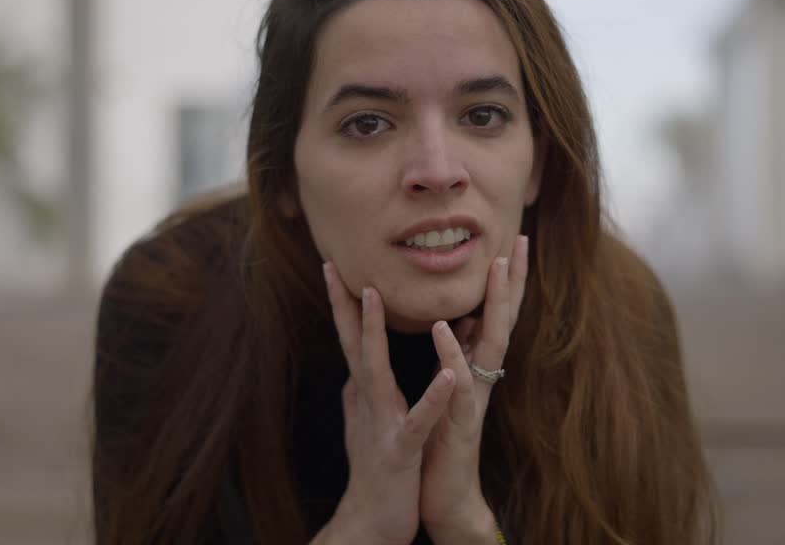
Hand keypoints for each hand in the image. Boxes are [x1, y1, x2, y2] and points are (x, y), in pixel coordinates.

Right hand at [315, 262, 455, 544]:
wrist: (373, 522)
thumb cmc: (375, 472)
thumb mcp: (366, 424)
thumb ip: (359, 395)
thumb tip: (350, 371)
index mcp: (368, 392)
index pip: (354, 339)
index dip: (344, 303)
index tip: (334, 266)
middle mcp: (368, 400)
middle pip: (354, 344)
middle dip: (345, 304)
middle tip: (335, 266)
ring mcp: (382, 423)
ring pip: (376, 371)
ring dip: (374, 334)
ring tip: (377, 296)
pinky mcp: (400, 449)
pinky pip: (420, 420)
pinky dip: (433, 397)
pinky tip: (450, 375)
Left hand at [420, 235, 527, 543]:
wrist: (443, 494)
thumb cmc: (445, 440)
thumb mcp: (454, 389)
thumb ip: (464, 355)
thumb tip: (467, 320)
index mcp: (477, 367)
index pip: (495, 314)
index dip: (507, 278)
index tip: (512, 237)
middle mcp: (483, 377)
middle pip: (504, 319)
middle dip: (513, 279)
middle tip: (520, 238)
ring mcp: (476, 398)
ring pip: (491, 344)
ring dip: (496, 304)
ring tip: (497, 267)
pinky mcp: (461, 422)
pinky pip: (460, 384)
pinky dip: (452, 355)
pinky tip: (444, 330)